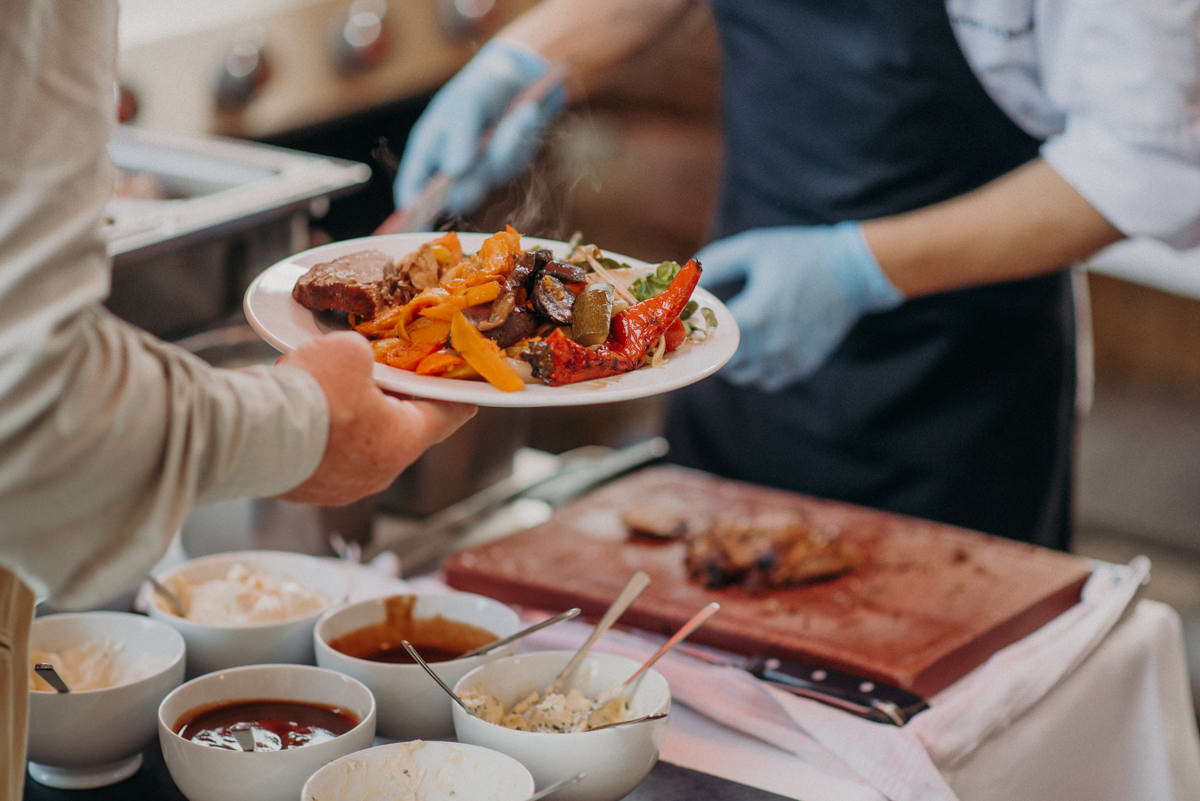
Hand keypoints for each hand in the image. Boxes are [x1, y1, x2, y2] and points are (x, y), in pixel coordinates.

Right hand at [274, 332, 475, 504]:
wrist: (249, 436)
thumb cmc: (311, 395)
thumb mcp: (351, 351)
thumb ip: (366, 355)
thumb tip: (355, 361)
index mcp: (404, 441)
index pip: (447, 416)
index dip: (456, 397)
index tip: (466, 393)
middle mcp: (380, 474)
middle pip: (400, 431)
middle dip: (395, 404)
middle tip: (388, 380)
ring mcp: (343, 489)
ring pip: (362, 447)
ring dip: (355, 422)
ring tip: (336, 393)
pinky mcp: (309, 492)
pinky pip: (328, 459)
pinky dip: (324, 437)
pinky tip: (307, 414)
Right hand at [395, 38, 566, 215]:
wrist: (518, 78)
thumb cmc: (480, 88)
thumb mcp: (465, 103)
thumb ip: (459, 135)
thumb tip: (455, 171)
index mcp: (428, 151)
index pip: (412, 189)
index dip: (413, 211)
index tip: (421, 224)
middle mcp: (450, 167)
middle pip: (455, 197)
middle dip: (472, 179)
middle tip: (482, 149)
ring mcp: (479, 171)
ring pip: (489, 176)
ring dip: (502, 146)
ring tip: (515, 114)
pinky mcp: (504, 167)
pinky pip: (512, 162)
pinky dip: (519, 136)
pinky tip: (527, 113)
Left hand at [697, 222, 903, 390]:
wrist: (854, 270)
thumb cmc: (801, 254)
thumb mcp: (753, 248)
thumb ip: (715, 263)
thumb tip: (689, 278)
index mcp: (754, 315)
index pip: (710, 339)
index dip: (697, 331)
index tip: (692, 323)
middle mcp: (770, 345)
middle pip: (724, 365)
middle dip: (714, 348)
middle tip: (710, 332)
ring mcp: (789, 359)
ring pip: (746, 377)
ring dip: (734, 363)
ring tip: (732, 342)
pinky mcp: (804, 365)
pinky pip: (769, 381)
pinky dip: (757, 371)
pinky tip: (757, 350)